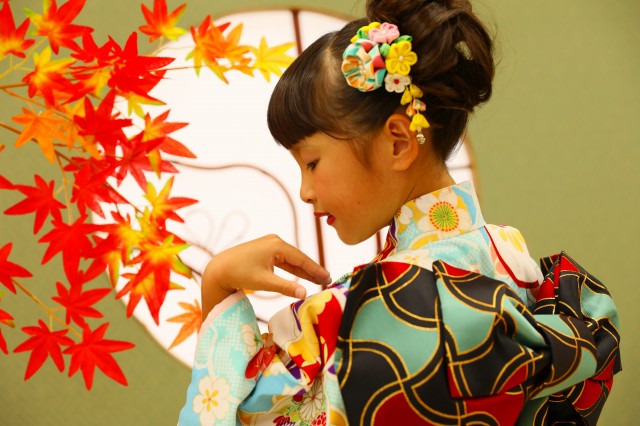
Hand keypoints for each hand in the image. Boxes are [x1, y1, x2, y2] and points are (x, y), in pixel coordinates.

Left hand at [201, 234, 331, 317]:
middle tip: (327, 280)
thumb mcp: (265, 282)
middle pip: (298, 258)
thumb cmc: (240, 274)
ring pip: (291, 259)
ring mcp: (270, 244)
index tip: (328, 278)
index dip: (315, 270)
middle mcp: (275, 241)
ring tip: (318, 279)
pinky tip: (301, 275)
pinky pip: (283, 260)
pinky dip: (292, 268)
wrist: (219, 268)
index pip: (301, 259)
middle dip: (312, 270)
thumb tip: (305, 293)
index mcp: (276, 245)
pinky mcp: (265, 250)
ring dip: (303, 270)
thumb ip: (286, 287)